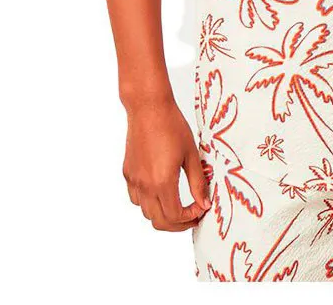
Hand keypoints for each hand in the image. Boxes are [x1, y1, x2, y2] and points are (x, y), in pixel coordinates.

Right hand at [122, 98, 211, 230]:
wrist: (149, 108)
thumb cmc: (172, 126)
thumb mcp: (191, 154)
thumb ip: (198, 182)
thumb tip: (204, 203)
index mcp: (163, 181)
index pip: (175, 217)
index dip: (190, 218)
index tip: (201, 209)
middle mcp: (145, 185)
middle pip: (159, 222)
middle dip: (178, 224)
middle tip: (192, 215)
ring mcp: (134, 180)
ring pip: (146, 212)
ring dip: (162, 214)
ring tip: (178, 204)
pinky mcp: (128, 173)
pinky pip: (136, 198)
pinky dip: (149, 202)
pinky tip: (161, 190)